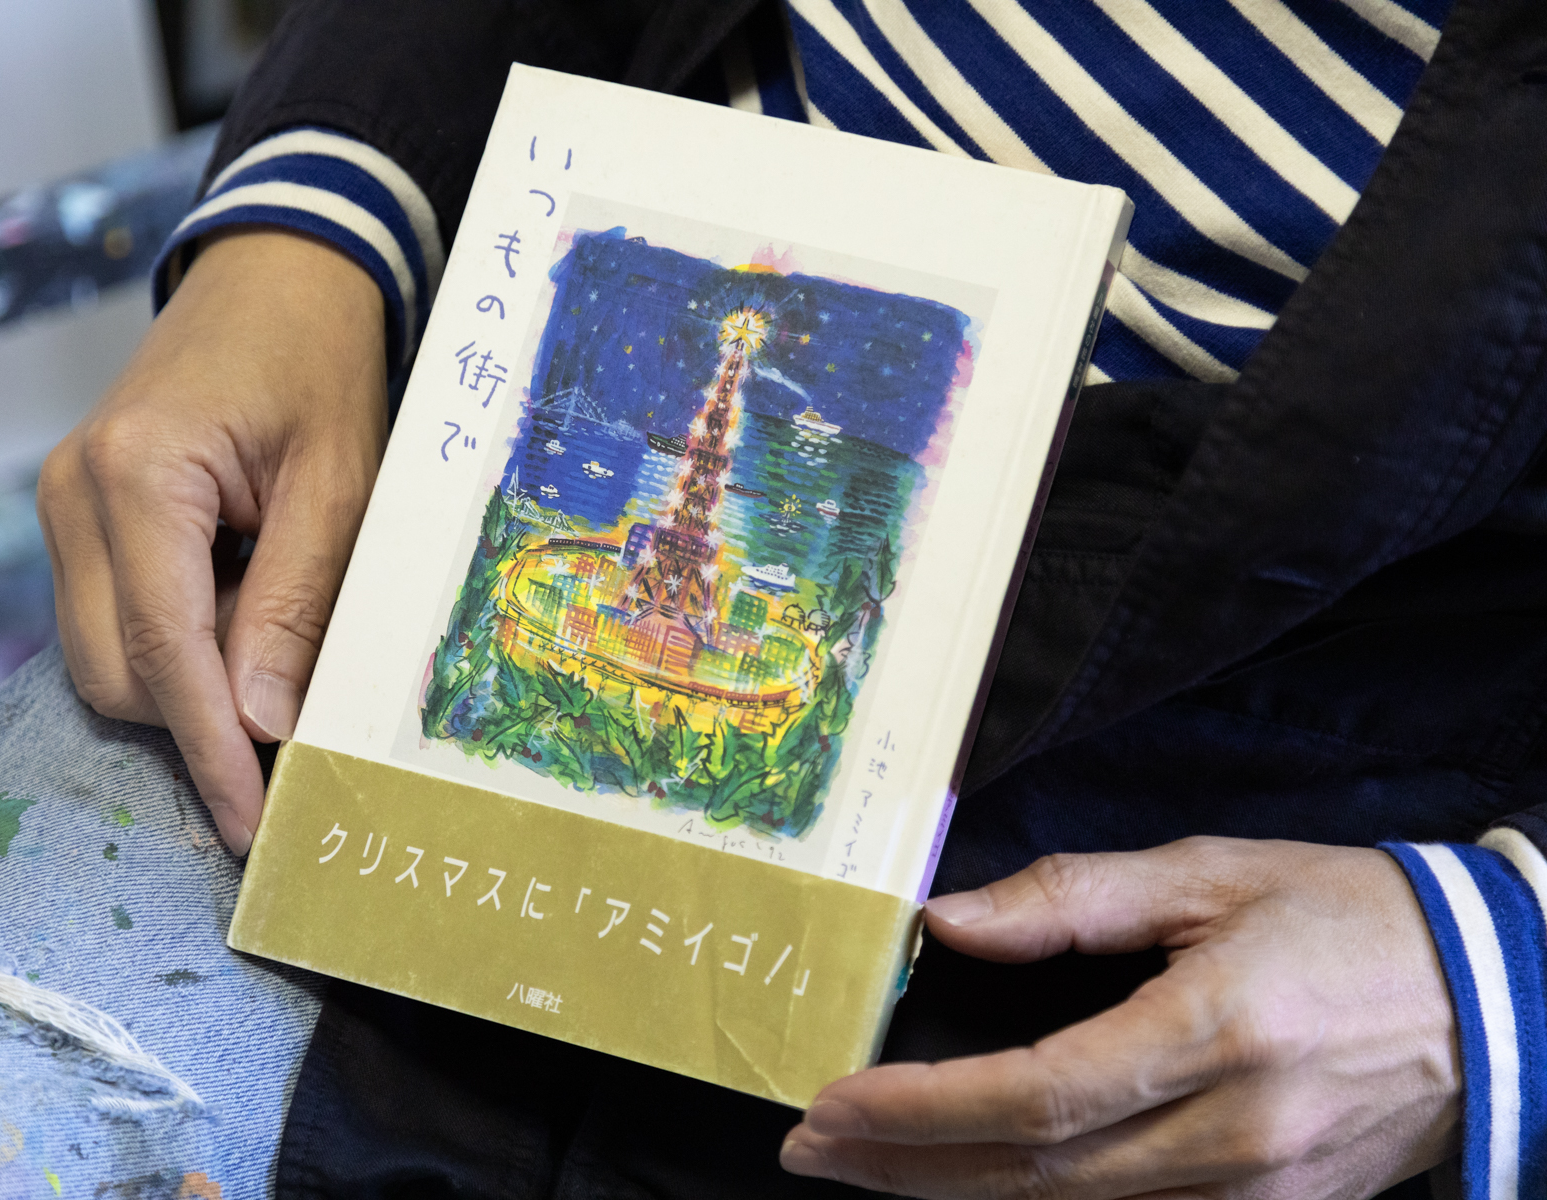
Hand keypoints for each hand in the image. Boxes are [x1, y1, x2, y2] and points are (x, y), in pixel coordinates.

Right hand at [38, 229, 387, 853]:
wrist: (275, 276)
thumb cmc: (318, 364)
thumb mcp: (339, 484)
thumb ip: (294, 604)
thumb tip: (262, 725)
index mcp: (136, 473)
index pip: (160, 650)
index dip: (209, 749)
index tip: (251, 825)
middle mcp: (74, 493)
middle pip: (113, 672)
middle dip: (198, 723)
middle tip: (296, 726)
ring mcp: (64, 504)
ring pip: (102, 658)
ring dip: (189, 682)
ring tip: (276, 629)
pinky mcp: (79, 517)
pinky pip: (109, 618)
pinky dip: (175, 643)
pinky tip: (241, 606)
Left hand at [781, 838, 1460, 1198]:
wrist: (1494, 1000)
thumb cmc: (1344, 917)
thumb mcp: (1206, 876)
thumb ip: (1068, 901)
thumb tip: (947, 923)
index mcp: (1218, 1036)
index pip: (1038, 1097)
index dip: (923, 1109)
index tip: (832, 1104)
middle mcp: (1235, 1138)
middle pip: (1039, 1178)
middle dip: (908, 1168)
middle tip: (812, 1152)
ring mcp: (1260, 1197)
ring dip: (958, 1196)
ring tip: (868, 1169)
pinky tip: (980, 1189)